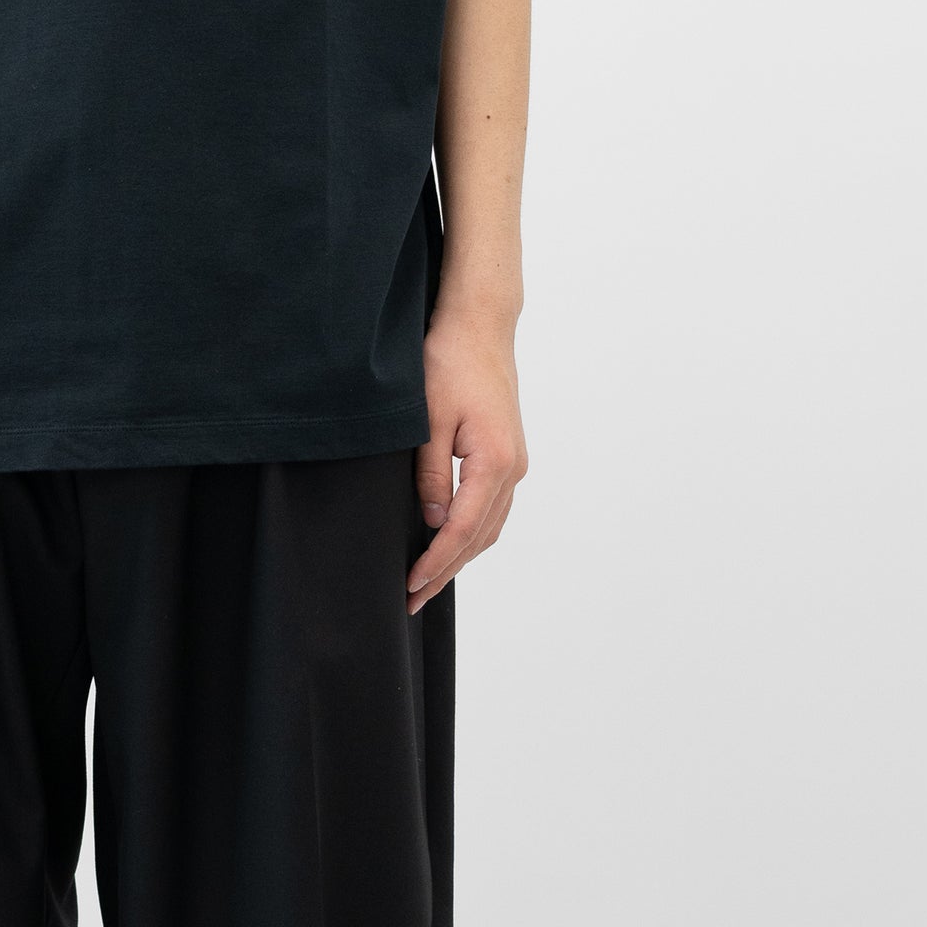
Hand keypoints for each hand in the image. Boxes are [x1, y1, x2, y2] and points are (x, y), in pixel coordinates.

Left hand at [407, 301, 527, 612]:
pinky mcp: (508, 454)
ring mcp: (515, 463)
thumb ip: (431, 474)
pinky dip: (472, 532)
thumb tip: (431, 521)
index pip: (462, 529)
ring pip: (490, 526)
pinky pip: (492, 507)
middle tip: (412, 599)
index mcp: (495, 463)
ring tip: (428, 580)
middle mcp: (513, 469)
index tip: (410, 586)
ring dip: (461, 555)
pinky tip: (450, 540)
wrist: (479, 327)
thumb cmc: (449, 364)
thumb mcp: (429, 421)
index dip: (435, 562)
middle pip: (480, 537)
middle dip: (446, 570)